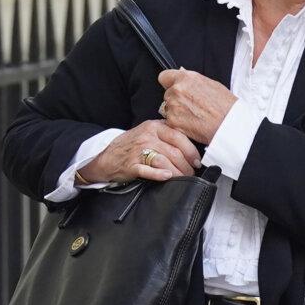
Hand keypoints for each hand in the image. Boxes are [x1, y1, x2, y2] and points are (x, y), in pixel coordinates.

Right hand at [80, 119, 202, 183]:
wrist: (106, 157)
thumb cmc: (131, 146)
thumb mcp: (147, 132)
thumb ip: (166, 134)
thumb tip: (190, 145)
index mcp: (153, 126)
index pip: (179, 137)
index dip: (191, 150)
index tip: (197, 161)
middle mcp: (147, 136)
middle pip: (174, 151)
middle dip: (187, 165)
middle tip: (192, 173)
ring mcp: (138, 151)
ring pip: (164, 161)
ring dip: (177, 172)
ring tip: (183, 178)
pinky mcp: (132, 165)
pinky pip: (149, 170)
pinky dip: (159, 175)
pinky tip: (167, 177)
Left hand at [158, 68, 236, 145]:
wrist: (229, 124)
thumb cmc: (225, 105)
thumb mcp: (210, 84)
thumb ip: (192, 81)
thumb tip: (184, 80)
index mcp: (185, 78)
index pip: (164, 76)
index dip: (169, 83)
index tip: (173, 87)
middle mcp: (177, 90)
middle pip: (167, 94)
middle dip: (176, 100)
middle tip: (191, 106)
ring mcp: (173, 106)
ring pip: (168, 108)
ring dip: (176, 112)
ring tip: (194, 116)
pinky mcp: (173, 121)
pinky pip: (170, 121)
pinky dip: (178, 124)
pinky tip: (192, 124)